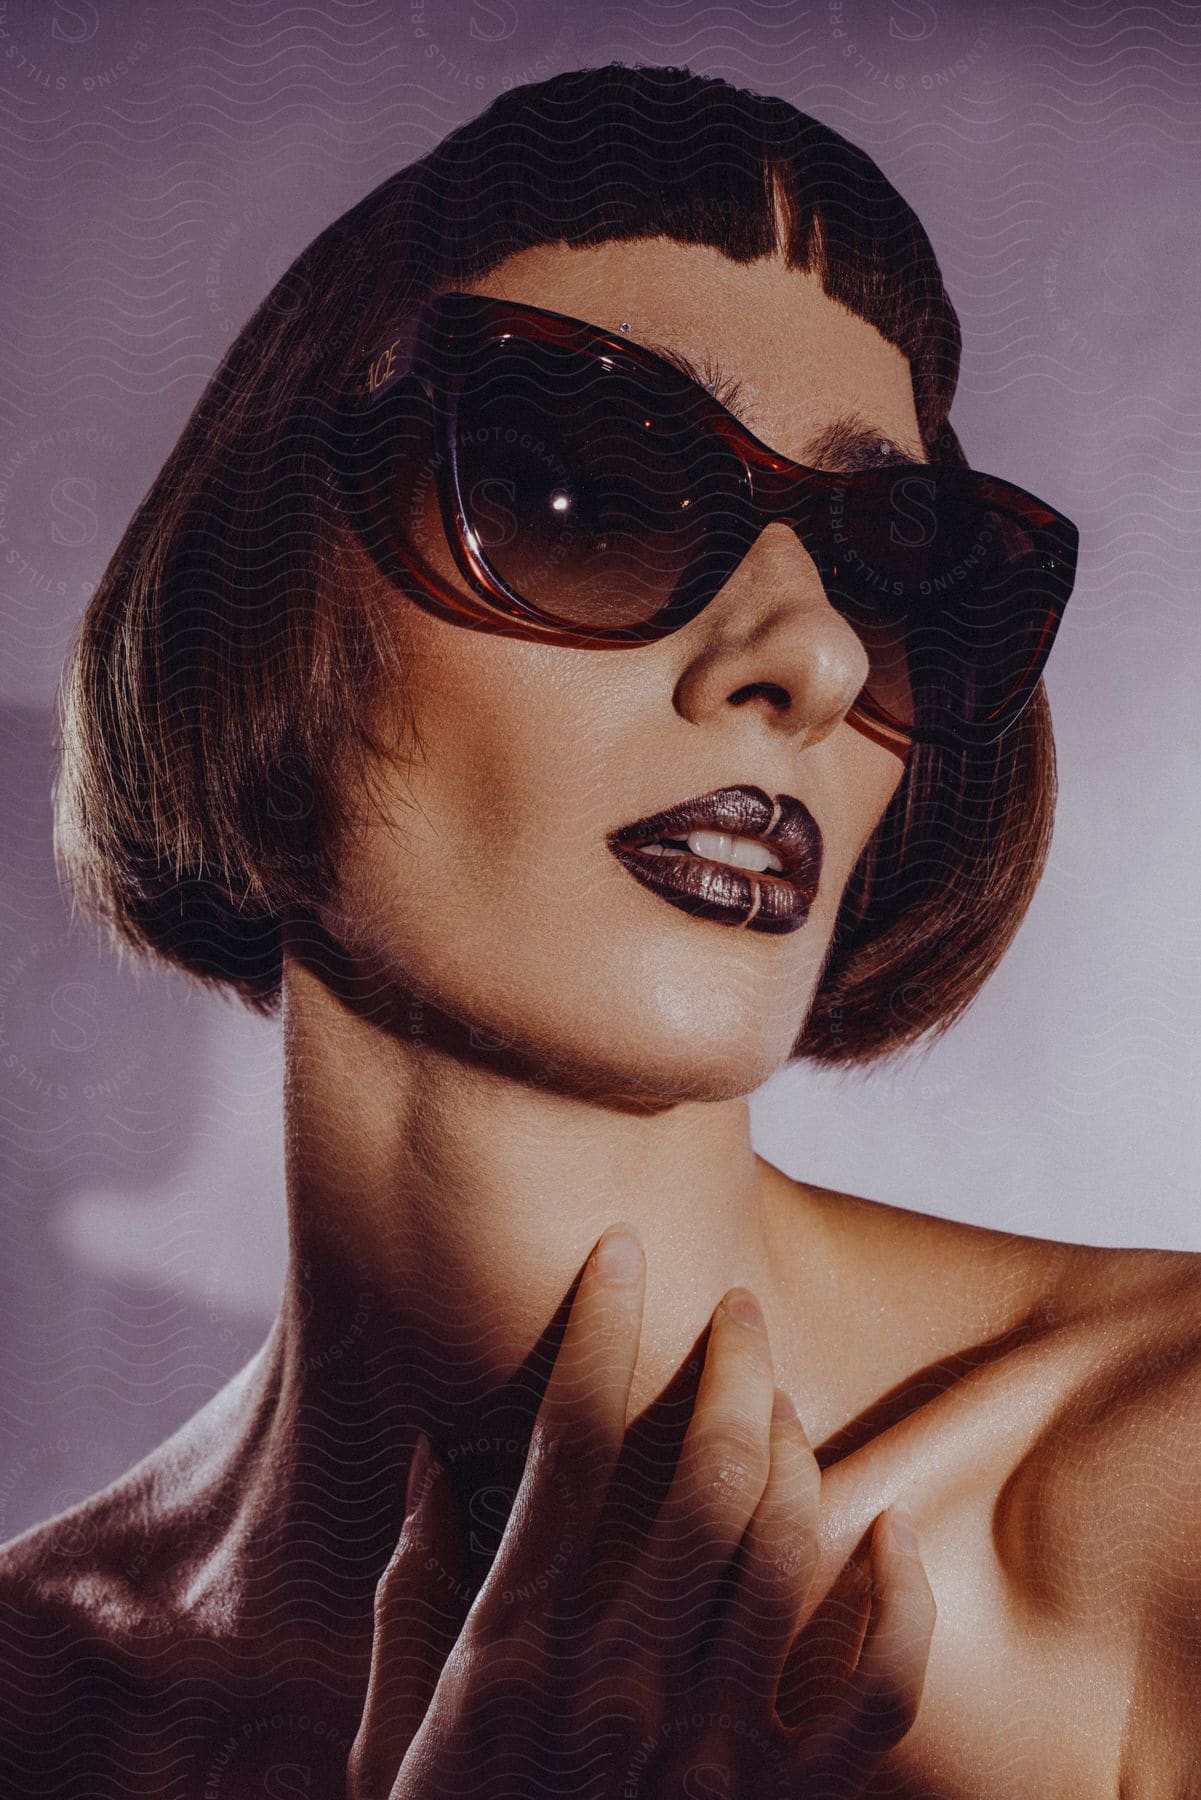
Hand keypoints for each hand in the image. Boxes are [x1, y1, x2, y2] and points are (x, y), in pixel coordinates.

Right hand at [347, 1226, 934, 1797]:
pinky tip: (885, 1534)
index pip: (564, 1444)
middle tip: (733, 1311)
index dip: (598, 1330)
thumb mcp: (391, 1714)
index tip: (620, 1252)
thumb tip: (435, 1453)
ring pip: (785, 1551)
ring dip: (795, 1451)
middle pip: (702, 1476)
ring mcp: (708, 1753)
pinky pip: (870, 1695)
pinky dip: (893, 1606)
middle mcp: (618, 1685)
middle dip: (726, 1367)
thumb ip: (416, 1582)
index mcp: (514, 1648)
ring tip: (781, 1400)